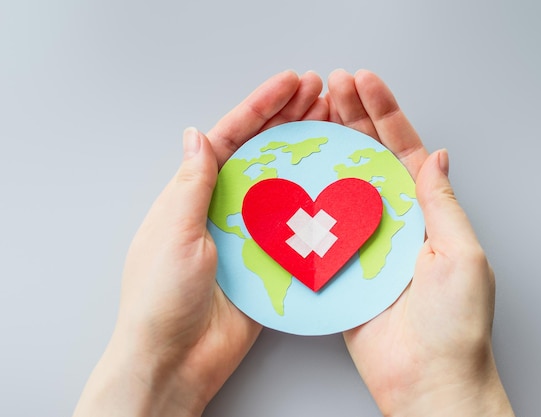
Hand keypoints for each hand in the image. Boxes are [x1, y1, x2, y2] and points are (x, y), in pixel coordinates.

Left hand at [73, 70, 327, 416]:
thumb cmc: (161, 299)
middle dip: (289, 120)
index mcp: (193, 195)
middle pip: (260, 154)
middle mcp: (222, 208)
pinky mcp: (267, 260)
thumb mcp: (174, 234)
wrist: (177, 360)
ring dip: (304, 154)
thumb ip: (191, 185)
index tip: (290, 84)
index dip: (260, 108)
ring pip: (282, 184)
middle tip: (320, 94)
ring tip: (331, 124)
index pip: (229, 139)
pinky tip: (330, 184)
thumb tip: (197, 135)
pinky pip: (293, 226)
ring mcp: (247, 233)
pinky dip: (311, 204)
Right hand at [327, 69, 513, 416]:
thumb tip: (437, 156)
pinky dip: (308, 200)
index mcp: (426, 213)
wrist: (426, 381)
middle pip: (369, 160)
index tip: (364, 83)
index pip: (404, 151)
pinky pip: (321, 228)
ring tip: (311, 116)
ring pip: (341, 186)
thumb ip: (441, 203)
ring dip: (327, 150)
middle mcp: (394, 222)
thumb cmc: (454, 325)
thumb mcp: (461, 253)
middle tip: (330, 88)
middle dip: (352, 119)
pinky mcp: (340, 268)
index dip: (385, 114)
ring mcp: (364, 243)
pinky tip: (295, 174)